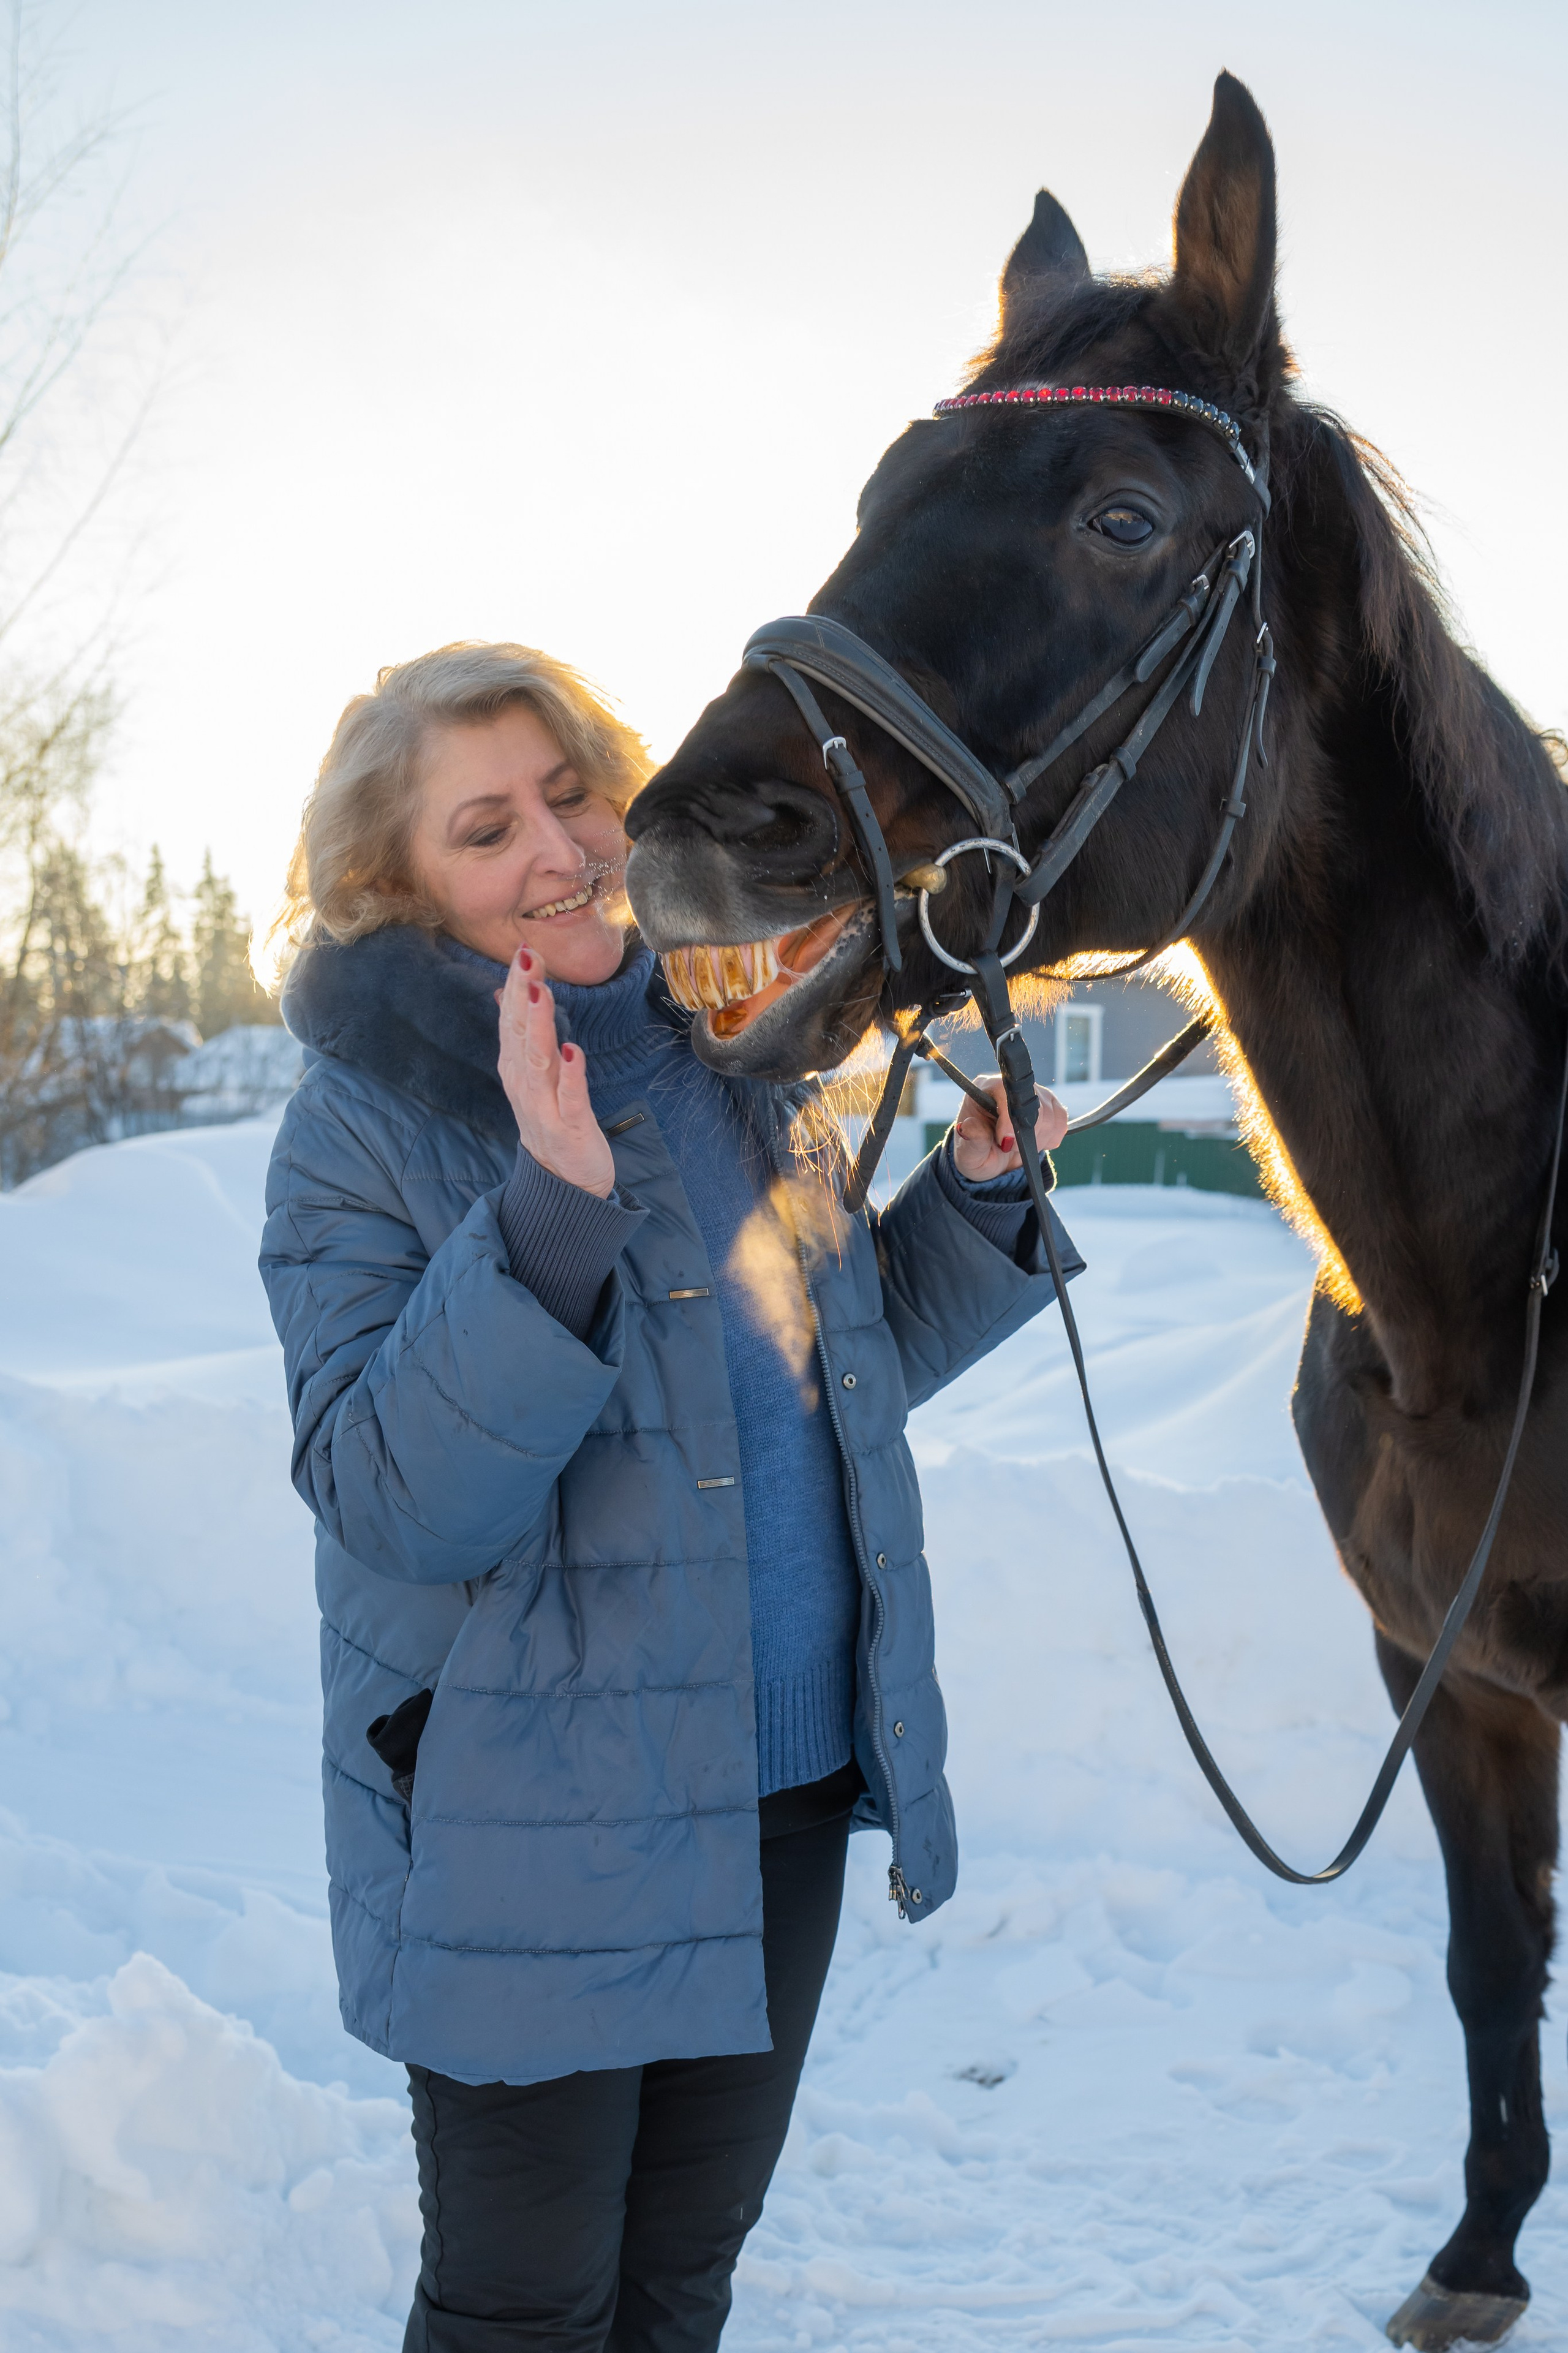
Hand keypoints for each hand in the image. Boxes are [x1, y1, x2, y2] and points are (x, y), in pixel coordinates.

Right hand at [496, 946, 614, 1197]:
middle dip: (521, 994)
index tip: (522, 950)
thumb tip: (503, 992)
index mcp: (516, 1069)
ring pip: (539, 1061)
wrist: (564, 1183)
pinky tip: (573, 1051)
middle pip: (519, 1033)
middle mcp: (524, 1084)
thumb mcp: (531, 1075)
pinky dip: (570, 1075)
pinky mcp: (570, 1128)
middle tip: (525, 957)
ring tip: (540, 993)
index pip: (510, 1020)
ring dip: (539, 1025)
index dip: (514, 986)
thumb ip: (520, 1034)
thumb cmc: (552, 1121)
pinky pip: (570, 1098)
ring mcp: (544, 1107)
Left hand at [951, 1074, 1068, 1181]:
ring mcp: (1034, 1093)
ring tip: (1019, 1147)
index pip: (1005, 1091)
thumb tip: (968, 1126)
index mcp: (985, 1089)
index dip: (1009, 1119)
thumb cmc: (977, 1154)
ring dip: (1038, 1139)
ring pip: (1051, 1113)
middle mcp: (1011, 1086)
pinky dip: (1050, 1138)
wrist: (992, 1161)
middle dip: (1026, 1134)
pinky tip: (1034, 1143)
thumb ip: (972, 1140)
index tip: (1005, 1142)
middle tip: (1009, 1148)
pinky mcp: (1050, 1105)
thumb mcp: (968, 1153)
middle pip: (1034, 1102)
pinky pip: (1061, 1121)